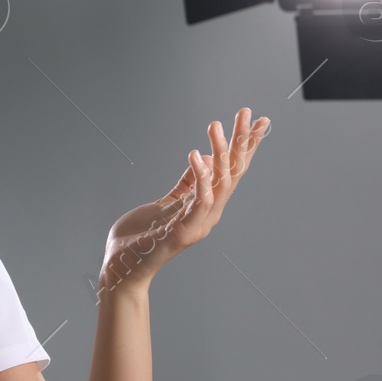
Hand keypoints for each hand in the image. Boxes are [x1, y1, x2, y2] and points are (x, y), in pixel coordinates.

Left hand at [98, 107, 269, 293]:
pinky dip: (200, 178)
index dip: (246, 146)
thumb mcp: (166, 202)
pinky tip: (195, 155)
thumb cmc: (141, 236)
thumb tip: (200, 157)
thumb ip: (186, 183)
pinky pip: (198, 201)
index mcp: (206, 205)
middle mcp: (208, 214)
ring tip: (216, 125)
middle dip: (241, 142)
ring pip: (219, 183)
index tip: (259, 121)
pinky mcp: (183, 232)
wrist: (122, 267)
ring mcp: (198, 224)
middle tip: (247, 113)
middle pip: (232, 173)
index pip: (231, 170)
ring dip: (219, 153)